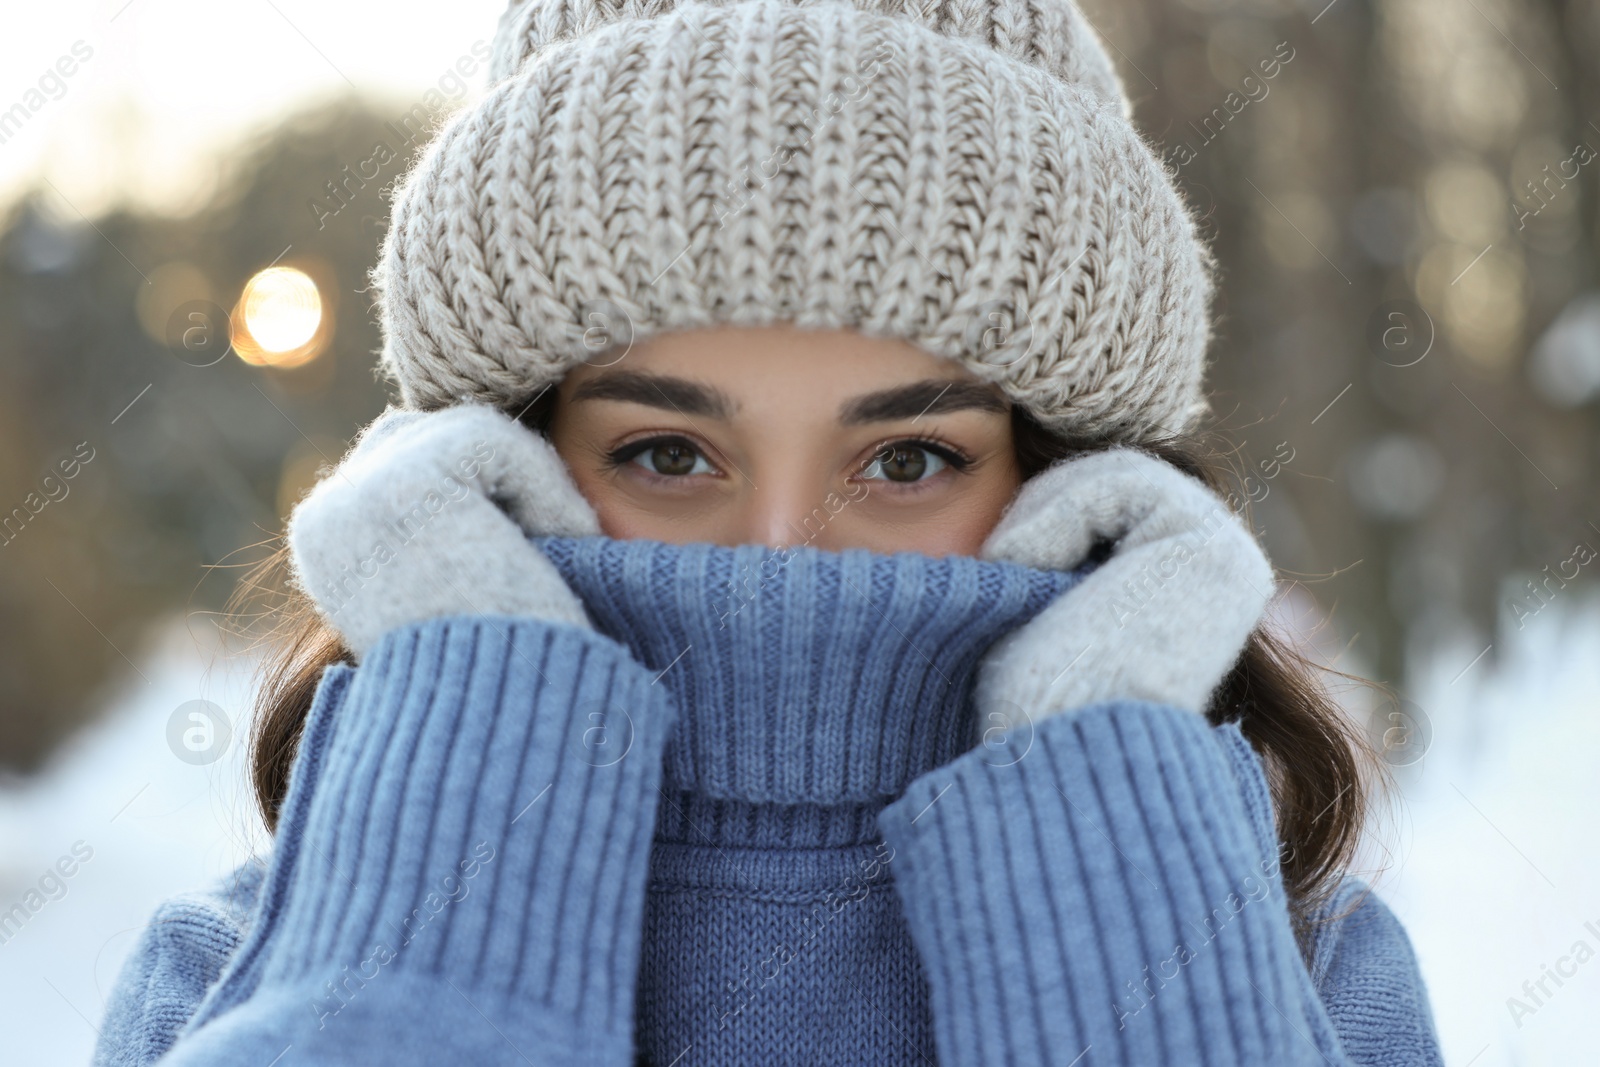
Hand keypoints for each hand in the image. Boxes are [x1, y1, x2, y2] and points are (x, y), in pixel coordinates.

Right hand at [287, 403, 599, 658]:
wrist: (498, 726)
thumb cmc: (497, 680)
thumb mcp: (453, 596)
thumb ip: (445, 535)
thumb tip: (485, 486)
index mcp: (329, 545)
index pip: (405, 460)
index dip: (483, 486)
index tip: (533, 543)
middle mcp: (329, 514)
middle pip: (431, 432)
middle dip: (503, 469)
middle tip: (561, 531)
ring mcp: (363, 493)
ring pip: (471, 433)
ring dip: (532, 480)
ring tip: (569, 540)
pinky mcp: (412, 481)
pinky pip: (496, 442)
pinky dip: (544, 484)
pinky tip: (569, 535)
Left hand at [975, 446, 1274, 721]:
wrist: (1056, 755)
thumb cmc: (1033, 707)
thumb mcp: (1044, 613)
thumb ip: (1063, 558)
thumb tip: (1017, 487)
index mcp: (1191, 588)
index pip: (1110, 505)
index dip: (1043, 520)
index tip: (997, 566)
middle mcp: (1223, 570)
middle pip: (1115, 480)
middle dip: (1043, 508)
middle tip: (999, 560)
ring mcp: (1227, 555)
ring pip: (1115, 473)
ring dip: (1044, 512)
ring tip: (1012, 566)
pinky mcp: (1211, 544)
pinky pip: (1122, 479)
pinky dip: (1058, 512)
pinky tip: (1028, 563)